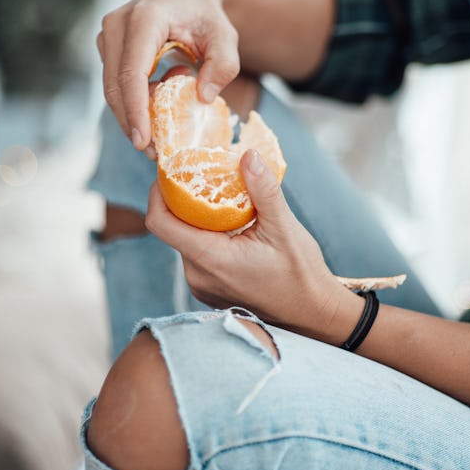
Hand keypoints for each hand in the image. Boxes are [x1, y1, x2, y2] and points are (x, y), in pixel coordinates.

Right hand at [97, 0, 240, 154]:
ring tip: (161, 134)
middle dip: (131, 122)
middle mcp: (117, 24)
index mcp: (145, 18)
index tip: (143, 141)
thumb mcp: (226, 38)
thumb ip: (223, 66)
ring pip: (112, 88)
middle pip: (115, 85)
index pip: (132, 72)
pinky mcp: (108, 48)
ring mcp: (108, 36)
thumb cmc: (208, 17)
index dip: (135, 110)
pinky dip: (134, 103)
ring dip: (133, 114)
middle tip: (153, 152)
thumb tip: (203, 98)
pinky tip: (159, 108)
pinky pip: (116, 84)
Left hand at [145, 149, 350, 334]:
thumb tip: (248, 155)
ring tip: (218, 197)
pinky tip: (229, 224)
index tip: (170, 172)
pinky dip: (206, 236)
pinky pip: (196, 255)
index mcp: (211, 260)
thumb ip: (263, 190)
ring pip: (185, 240)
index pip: (161, 223)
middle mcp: (198, 276)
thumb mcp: (285, 228)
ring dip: (196, 218)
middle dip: (182, 200)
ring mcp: (201, 285)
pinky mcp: (208, 289)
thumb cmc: (301, 275)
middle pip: (172, 228)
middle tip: (200, 175)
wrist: (312, 314)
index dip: (157, 193)